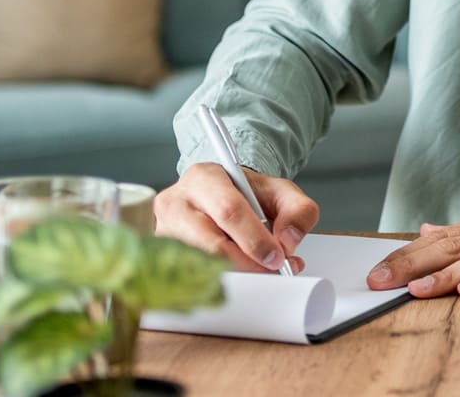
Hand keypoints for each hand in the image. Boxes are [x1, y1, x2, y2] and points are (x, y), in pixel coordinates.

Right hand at [155, 162, 318, 273]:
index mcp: (204, 177)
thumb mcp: (280, 192)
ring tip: (255, 271)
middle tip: (269, 270)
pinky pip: (189, 278)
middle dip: (246, 264)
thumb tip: (288, 241)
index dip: (254, 239)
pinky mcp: (162, 254)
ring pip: (198, 266)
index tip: (276, 257)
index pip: (228, 211)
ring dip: (233, 275)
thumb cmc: (247, 195)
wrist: (224, 198)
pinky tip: (235, 275)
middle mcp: (177, 201)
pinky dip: (217, 282)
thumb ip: (298, 210)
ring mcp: (163, 231)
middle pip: (210, 244)